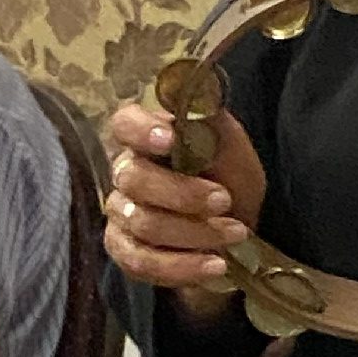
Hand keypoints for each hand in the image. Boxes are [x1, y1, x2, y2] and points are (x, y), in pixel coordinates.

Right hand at [102, 99, 266, 317]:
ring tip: (235, 233)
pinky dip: (182, 266)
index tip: (169, 139)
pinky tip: (214, 264)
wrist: (236, 230)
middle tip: (226, 200)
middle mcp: (125, 173)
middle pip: (135, 180)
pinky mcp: (125, 251)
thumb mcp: (231, 146)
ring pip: (143, 224)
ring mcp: (120, 213)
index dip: (140, 131)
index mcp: (147, 137)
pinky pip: (141, 262)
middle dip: (185, 194)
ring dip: (195, 232)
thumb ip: (211, 121)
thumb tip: (200, 90)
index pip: (123, 123)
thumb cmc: (229, 178)